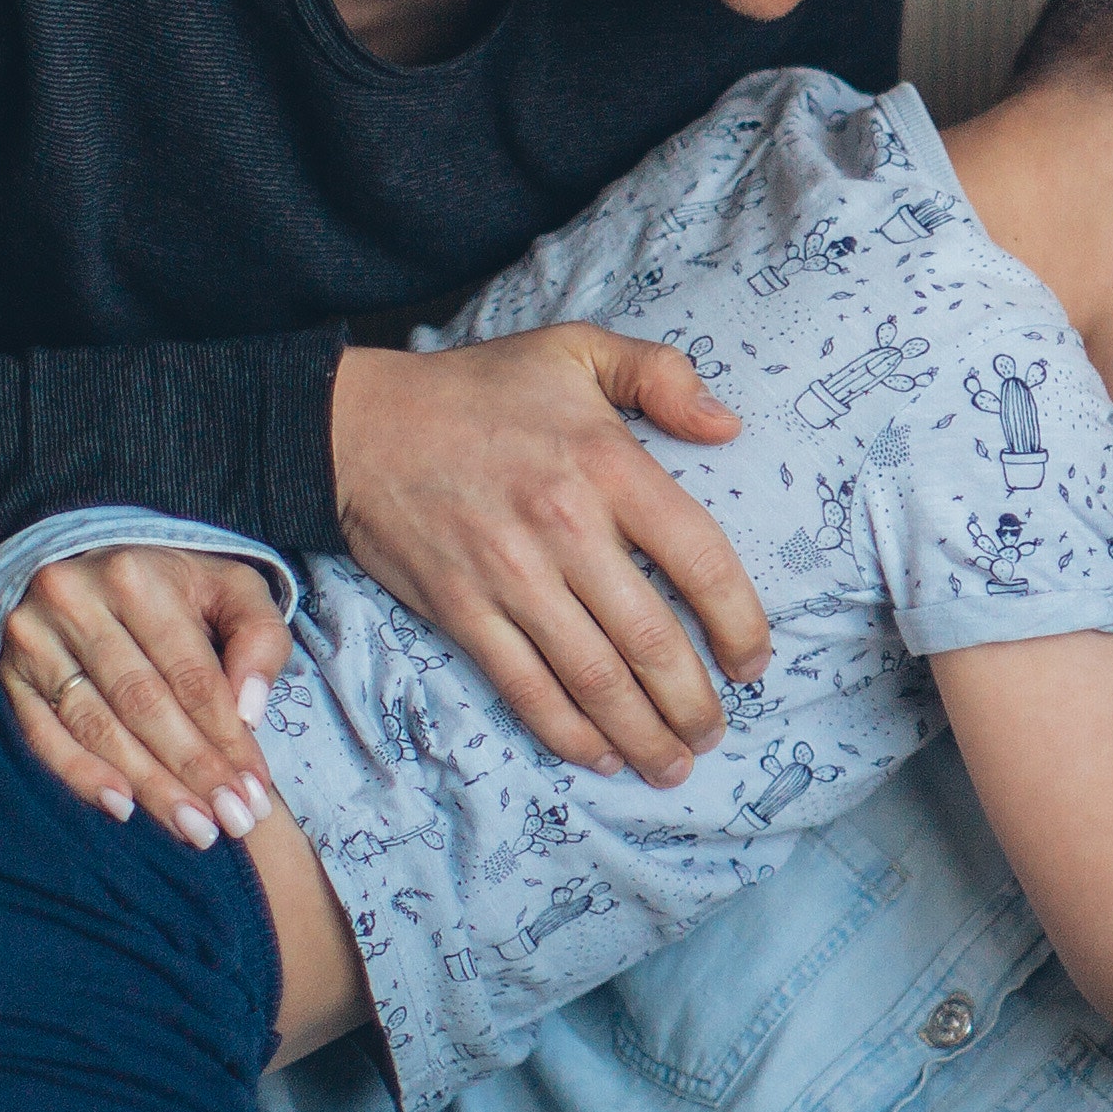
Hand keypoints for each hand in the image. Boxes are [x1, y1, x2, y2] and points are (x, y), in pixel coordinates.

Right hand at [0, 545, 297, 843]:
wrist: (78, 558)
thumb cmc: (168, 584)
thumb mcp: (227, 585)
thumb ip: (258, 636)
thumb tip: (250, 710)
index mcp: (136, 576)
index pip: (190, 674)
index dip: (227, 737)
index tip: (255, 788)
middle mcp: (76, 602)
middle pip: (144, 704)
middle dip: (193, 770)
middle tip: (230, 821)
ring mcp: (34, 639)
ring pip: (97, 726)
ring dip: (149, 785)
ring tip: (193, 827)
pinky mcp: (7, 672)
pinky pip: (41, 735)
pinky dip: (80, 776)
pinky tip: (122, 808)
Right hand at [327, 328, 769, 783]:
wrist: (359, 424)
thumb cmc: (479, 390)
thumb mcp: (575, 348)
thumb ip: (660, 374)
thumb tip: (730, 426)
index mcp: (608, 464)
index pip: (699, 557)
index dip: (738, 620)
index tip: (754, 660)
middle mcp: (564, 527)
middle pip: (650, 637)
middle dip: (693, 701)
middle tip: (715, 731)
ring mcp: (509, 576)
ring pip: (593, 677)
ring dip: (642, 732)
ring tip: (674, 763)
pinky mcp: (462, 611)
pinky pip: (525, 687)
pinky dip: (568, 732)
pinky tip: (602, 754)